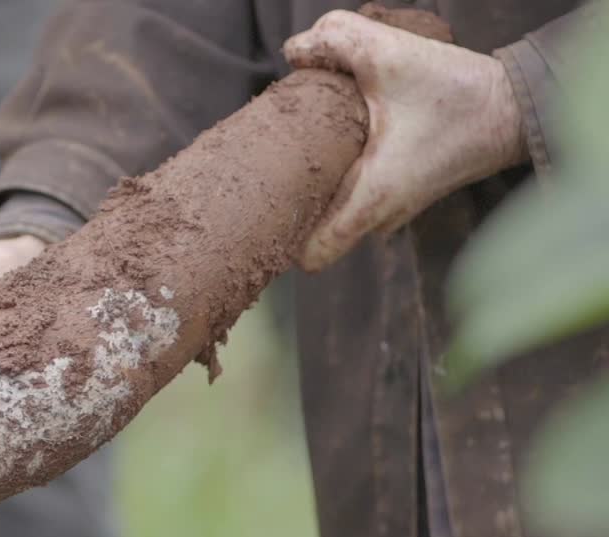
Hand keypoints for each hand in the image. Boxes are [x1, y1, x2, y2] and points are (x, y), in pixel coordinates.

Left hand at [284, 10, 526, 271]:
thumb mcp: (390, 53)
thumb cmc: (455, 91)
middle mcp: (379, 219)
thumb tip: (293, 52)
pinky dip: (340, 182)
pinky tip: (333, 148)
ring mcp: (390, 214)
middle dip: (291, 206)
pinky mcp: (400, 199)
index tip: (266, 205)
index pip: (311, 255)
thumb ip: (334, 39)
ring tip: (301, 152)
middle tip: (272, 166)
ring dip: (317, 190)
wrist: (512, 108)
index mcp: (370, 199)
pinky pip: (354, 202)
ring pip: (334, 216)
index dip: (282, 236)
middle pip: (314, 234)